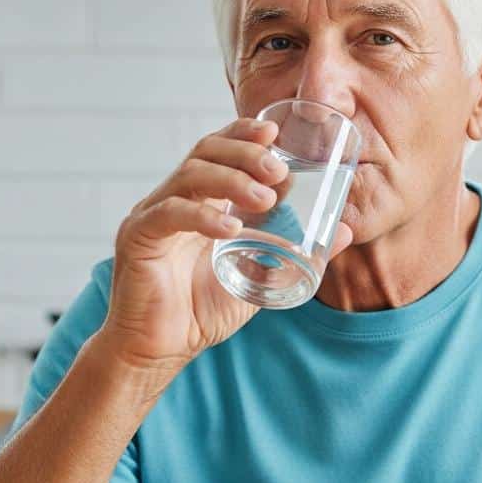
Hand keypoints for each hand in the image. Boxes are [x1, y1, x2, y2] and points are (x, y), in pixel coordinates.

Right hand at [99, 120, 352, 373]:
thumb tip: (344, 232)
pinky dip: (203, 217)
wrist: (159, 350)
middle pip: (206, 152)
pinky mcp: (137, 237)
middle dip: (245, 153)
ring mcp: (152, 214)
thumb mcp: (260, 278)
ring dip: (232, 181)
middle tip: (278, 170)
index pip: (219, 150)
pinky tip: (230, 227)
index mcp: (200, 200)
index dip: (244, 134)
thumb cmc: (202, 312)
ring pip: (190, 176)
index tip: (274, 132)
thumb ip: (295, 253)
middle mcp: (174, 199)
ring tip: (266, 199)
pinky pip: (169, 214)